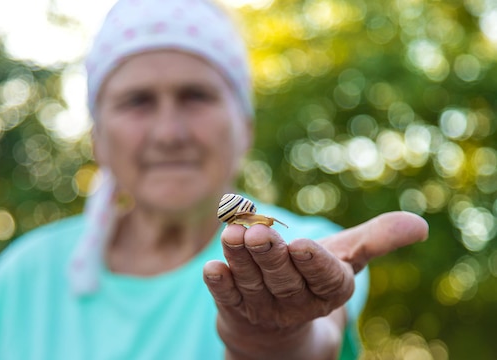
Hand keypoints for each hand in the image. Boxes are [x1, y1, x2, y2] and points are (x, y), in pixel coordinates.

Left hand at [203, 211, 427, 359]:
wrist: (279, 323)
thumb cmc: (313, 277)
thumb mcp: (347, 257)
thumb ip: (377, 239)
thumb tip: (420, 225)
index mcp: (328, 290)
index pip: (324, 278)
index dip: (313, 263)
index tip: (302, 244)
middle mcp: (296, 303)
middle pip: (283, 279)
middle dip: (271, 255)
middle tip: (257, 232)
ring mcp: (263, 308)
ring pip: (252, 283)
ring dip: (240, 259)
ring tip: (231, 233)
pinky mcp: (235, 310)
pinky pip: (226, 299)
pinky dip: (219, 284)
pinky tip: (211, 267)